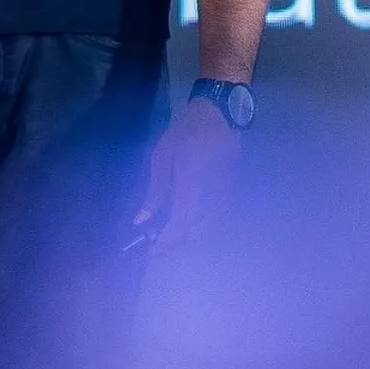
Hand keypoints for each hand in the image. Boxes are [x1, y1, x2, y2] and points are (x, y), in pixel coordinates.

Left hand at [131, 96, 242, 259]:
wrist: (219, 116)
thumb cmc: (185, 132)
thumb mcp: (162, 156)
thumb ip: (154, 192)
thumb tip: (141, 220)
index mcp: (191, 189)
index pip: (180, 229)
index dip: (165, 245)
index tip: (149, 253)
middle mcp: (211, 199)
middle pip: (195, 235)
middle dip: (175, 243)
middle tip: (154, 242)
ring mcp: (223, 198)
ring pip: (206, 230)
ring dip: (187, 236)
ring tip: (166, 231)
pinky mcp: (229, 194)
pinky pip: (214, 220)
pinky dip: (199, 226)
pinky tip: (184, 218)